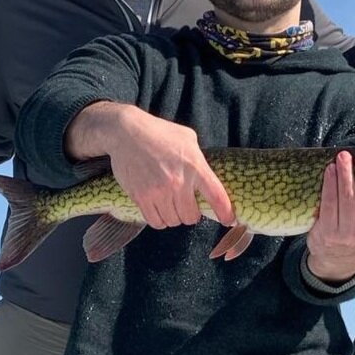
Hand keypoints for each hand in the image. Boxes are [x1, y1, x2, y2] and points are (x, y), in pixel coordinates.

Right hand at [65, 102, 234, 228]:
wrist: (126, 132)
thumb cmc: (159, 132)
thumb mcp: (187, 137)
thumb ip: (199, 158)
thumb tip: (206, 175)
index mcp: (195, 166)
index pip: (216, 196)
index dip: (225, 212)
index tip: (228, 220)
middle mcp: (178, 181)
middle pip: (191, 217)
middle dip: (190, 214)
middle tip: (186, 206)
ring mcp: (159, 191)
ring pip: (173, 221)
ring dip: (173, 217)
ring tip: (171, 206)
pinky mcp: (141, 197)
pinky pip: (155, 222)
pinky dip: (159, 220)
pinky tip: (159, 210)